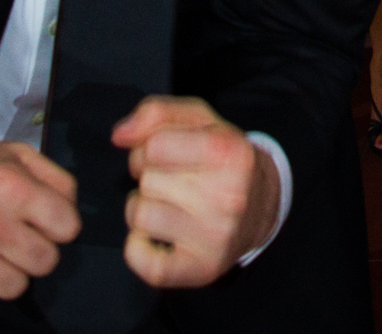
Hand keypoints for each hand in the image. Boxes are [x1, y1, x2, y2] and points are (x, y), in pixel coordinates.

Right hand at [0, 120, 80, 314]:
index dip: (59, 226)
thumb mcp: (15, 153)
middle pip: (45, 263)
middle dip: (35, 250)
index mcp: (14, 189)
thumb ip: (54, 179)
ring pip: (14, 288)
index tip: (43, 222)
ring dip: (6, 272)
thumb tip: (71, 212)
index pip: (69, 229)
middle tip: (15, 238)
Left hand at [114, 97, 279, 287]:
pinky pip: (143, 259)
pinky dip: (138, 248)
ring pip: (140, 216)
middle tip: (172, 181)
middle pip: (146, 181)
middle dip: (150, 177)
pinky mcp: (202, 268)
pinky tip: (159, 236)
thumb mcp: (200, 121)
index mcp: (229, 152)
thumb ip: (157, 114)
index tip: (162, 155)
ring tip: (169, 206)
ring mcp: (216, 236)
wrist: (262, 206)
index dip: (147, 148)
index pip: (153, 146)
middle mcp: (228, 196)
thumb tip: (119, 135)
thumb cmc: (222, 159)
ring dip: (145, 209)